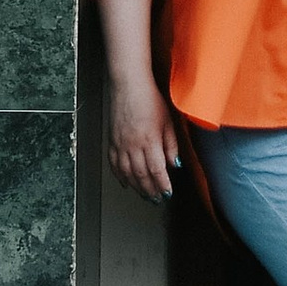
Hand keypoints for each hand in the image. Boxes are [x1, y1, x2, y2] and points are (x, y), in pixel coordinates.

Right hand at [107, 74, 180, 206]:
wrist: (128, 86)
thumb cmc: (150, 99)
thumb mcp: (168, 121)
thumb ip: (171, 144)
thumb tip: (174, 164)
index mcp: (149, 140)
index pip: (156, 170)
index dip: (162, 184)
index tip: (168, 192)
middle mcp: (133, 145)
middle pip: (141, 175)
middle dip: (150, 190)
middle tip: (157, 199)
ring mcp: (120, 144)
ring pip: (127, 173)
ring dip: (136, 187)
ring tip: (145, 195)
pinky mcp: (112, 141)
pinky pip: (114, 164)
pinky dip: (120, 176)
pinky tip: (126, 183)